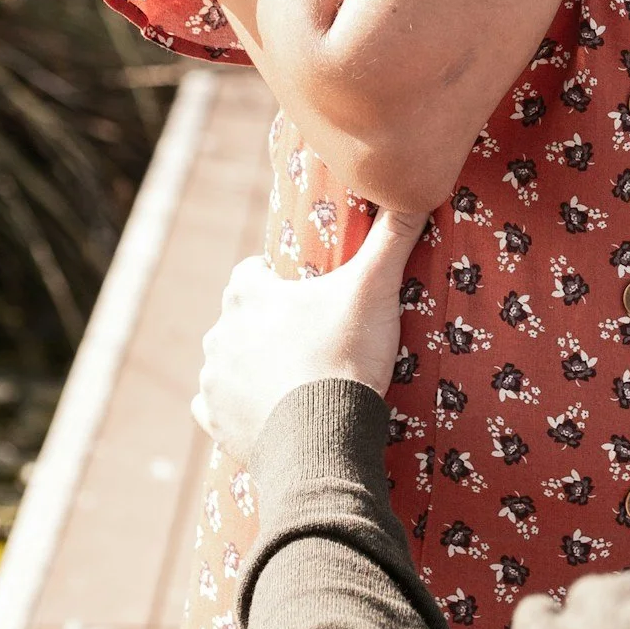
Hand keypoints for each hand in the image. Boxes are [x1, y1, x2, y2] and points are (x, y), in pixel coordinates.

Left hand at [191, 207, 427, 463]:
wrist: (323, 441)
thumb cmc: (344, 356)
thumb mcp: (374, 289)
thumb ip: (393, 237)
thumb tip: (418, 187)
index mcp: (247, 294)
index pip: (250, 271)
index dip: (276, 279)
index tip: (304, 294)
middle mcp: (220, 332)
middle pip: (239, 316)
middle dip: (265, 324)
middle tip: (308, 339)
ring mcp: (213, 378)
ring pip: (226, 360)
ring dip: (250, 364)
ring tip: (292, 378)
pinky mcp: (212, 420)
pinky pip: (214, 406)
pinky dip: (235, 407)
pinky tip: (265, 411)